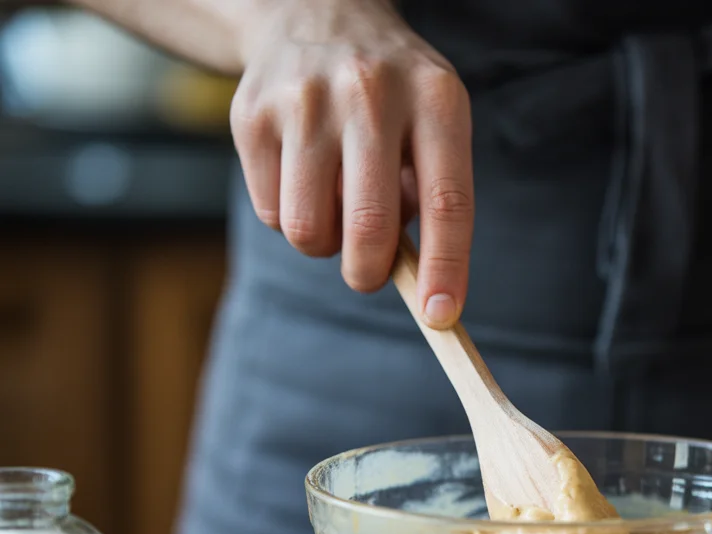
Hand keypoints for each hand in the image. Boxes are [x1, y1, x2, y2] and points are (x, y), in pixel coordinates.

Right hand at [231, 0, 472, 325]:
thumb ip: (433, 198)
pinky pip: (270, 214)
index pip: (449, 201)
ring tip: (334, 206)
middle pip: (370, 227)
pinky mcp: (252, 114)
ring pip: (307, 230)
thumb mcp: (433, 124)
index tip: (440, 316)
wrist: (314, 13)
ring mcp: (305, 100)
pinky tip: (302, 177)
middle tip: (368, 274)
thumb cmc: (391, 97)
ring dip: (323, 244)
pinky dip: (288, 217)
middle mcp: (371, 91)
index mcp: (436, 98)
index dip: (446, 268)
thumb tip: (420, 288)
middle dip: (369, 273)